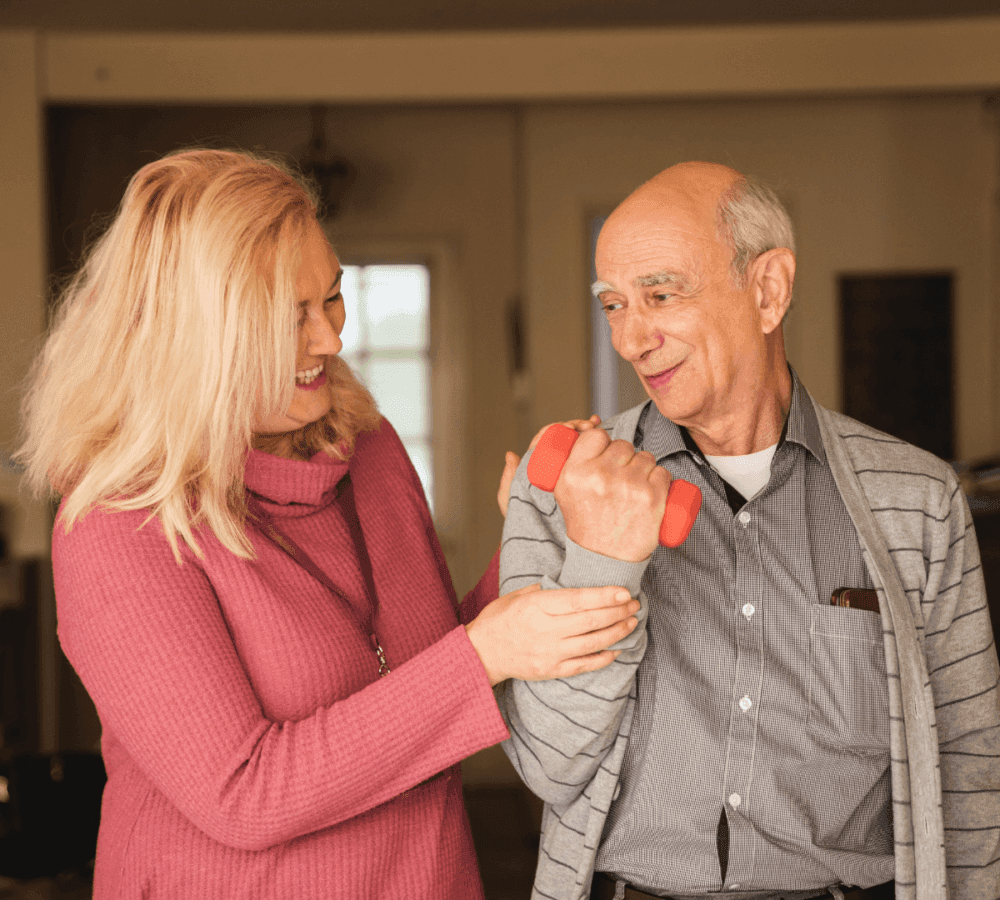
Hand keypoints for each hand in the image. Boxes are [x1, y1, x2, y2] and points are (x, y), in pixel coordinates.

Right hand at [465, 583, 638, 684]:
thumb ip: (547, 590)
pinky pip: (585, 665)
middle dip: (617, 612)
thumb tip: (574, 585)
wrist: (482, 653)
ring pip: (592, 643)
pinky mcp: (552, 670)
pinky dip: (604, 658)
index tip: (624, 592)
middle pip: (591, 621)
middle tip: (634, 605)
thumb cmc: (499, 619)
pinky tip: (618, 649)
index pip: (579, 600)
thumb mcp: (518, 595)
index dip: (605, 596)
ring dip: (616, 632)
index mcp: (537, 607)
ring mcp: (550, 653)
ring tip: (631, 623)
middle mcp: (546, 630)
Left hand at [498, 415, 601, 517]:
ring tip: (594, 425)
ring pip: (575, 443)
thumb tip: (510, 454)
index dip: (557, 428)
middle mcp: (552, 464)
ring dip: (585, 429)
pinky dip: (593, 440)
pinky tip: (601, 430)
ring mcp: (567, 469)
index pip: (545, 438)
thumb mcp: (511, 502)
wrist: (546, 539)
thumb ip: (508, 480)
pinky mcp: (580, 477)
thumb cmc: (526, 521)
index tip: (570, 427)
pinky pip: (586, 454)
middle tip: (587, 426)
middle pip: (562, 436)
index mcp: (535, 465)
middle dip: (575, 426)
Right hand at [555, 428, 669, 561]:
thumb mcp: (564, 492)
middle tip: (621, 478)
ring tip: (634, 488)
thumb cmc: (586, 524)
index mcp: (576, 472)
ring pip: (646, 457)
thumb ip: (567, 463)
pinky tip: (652, 491)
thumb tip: (582, 433)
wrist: (604, 559)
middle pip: (623, 445)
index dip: (604, 444)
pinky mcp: (653, 498)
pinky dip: (661, 480)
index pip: (596, 435)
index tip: (607, 457)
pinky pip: (663, 473)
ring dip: (644, 468)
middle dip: (625, 458)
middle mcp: (601, 476)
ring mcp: (629, 486)